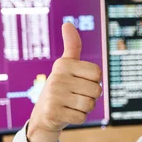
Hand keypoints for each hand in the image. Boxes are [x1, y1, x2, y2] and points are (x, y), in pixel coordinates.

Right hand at [28, 23, 102, 141]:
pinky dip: (78, 118)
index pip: (97, 73)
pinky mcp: (54, 113)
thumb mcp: (65, 66)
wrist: (43, 115)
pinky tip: (67, 114)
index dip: (93, 81)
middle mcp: (57, 78)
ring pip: (90, 104)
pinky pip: (82, 117)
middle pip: (96, 90)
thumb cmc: (60, 88)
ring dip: (85, 108)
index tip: (80, 82)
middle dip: (90, 96)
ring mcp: (54, 95)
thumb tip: (67, 24)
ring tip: (72, 105)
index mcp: (63, 64)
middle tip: (75, 96)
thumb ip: (72, 46)